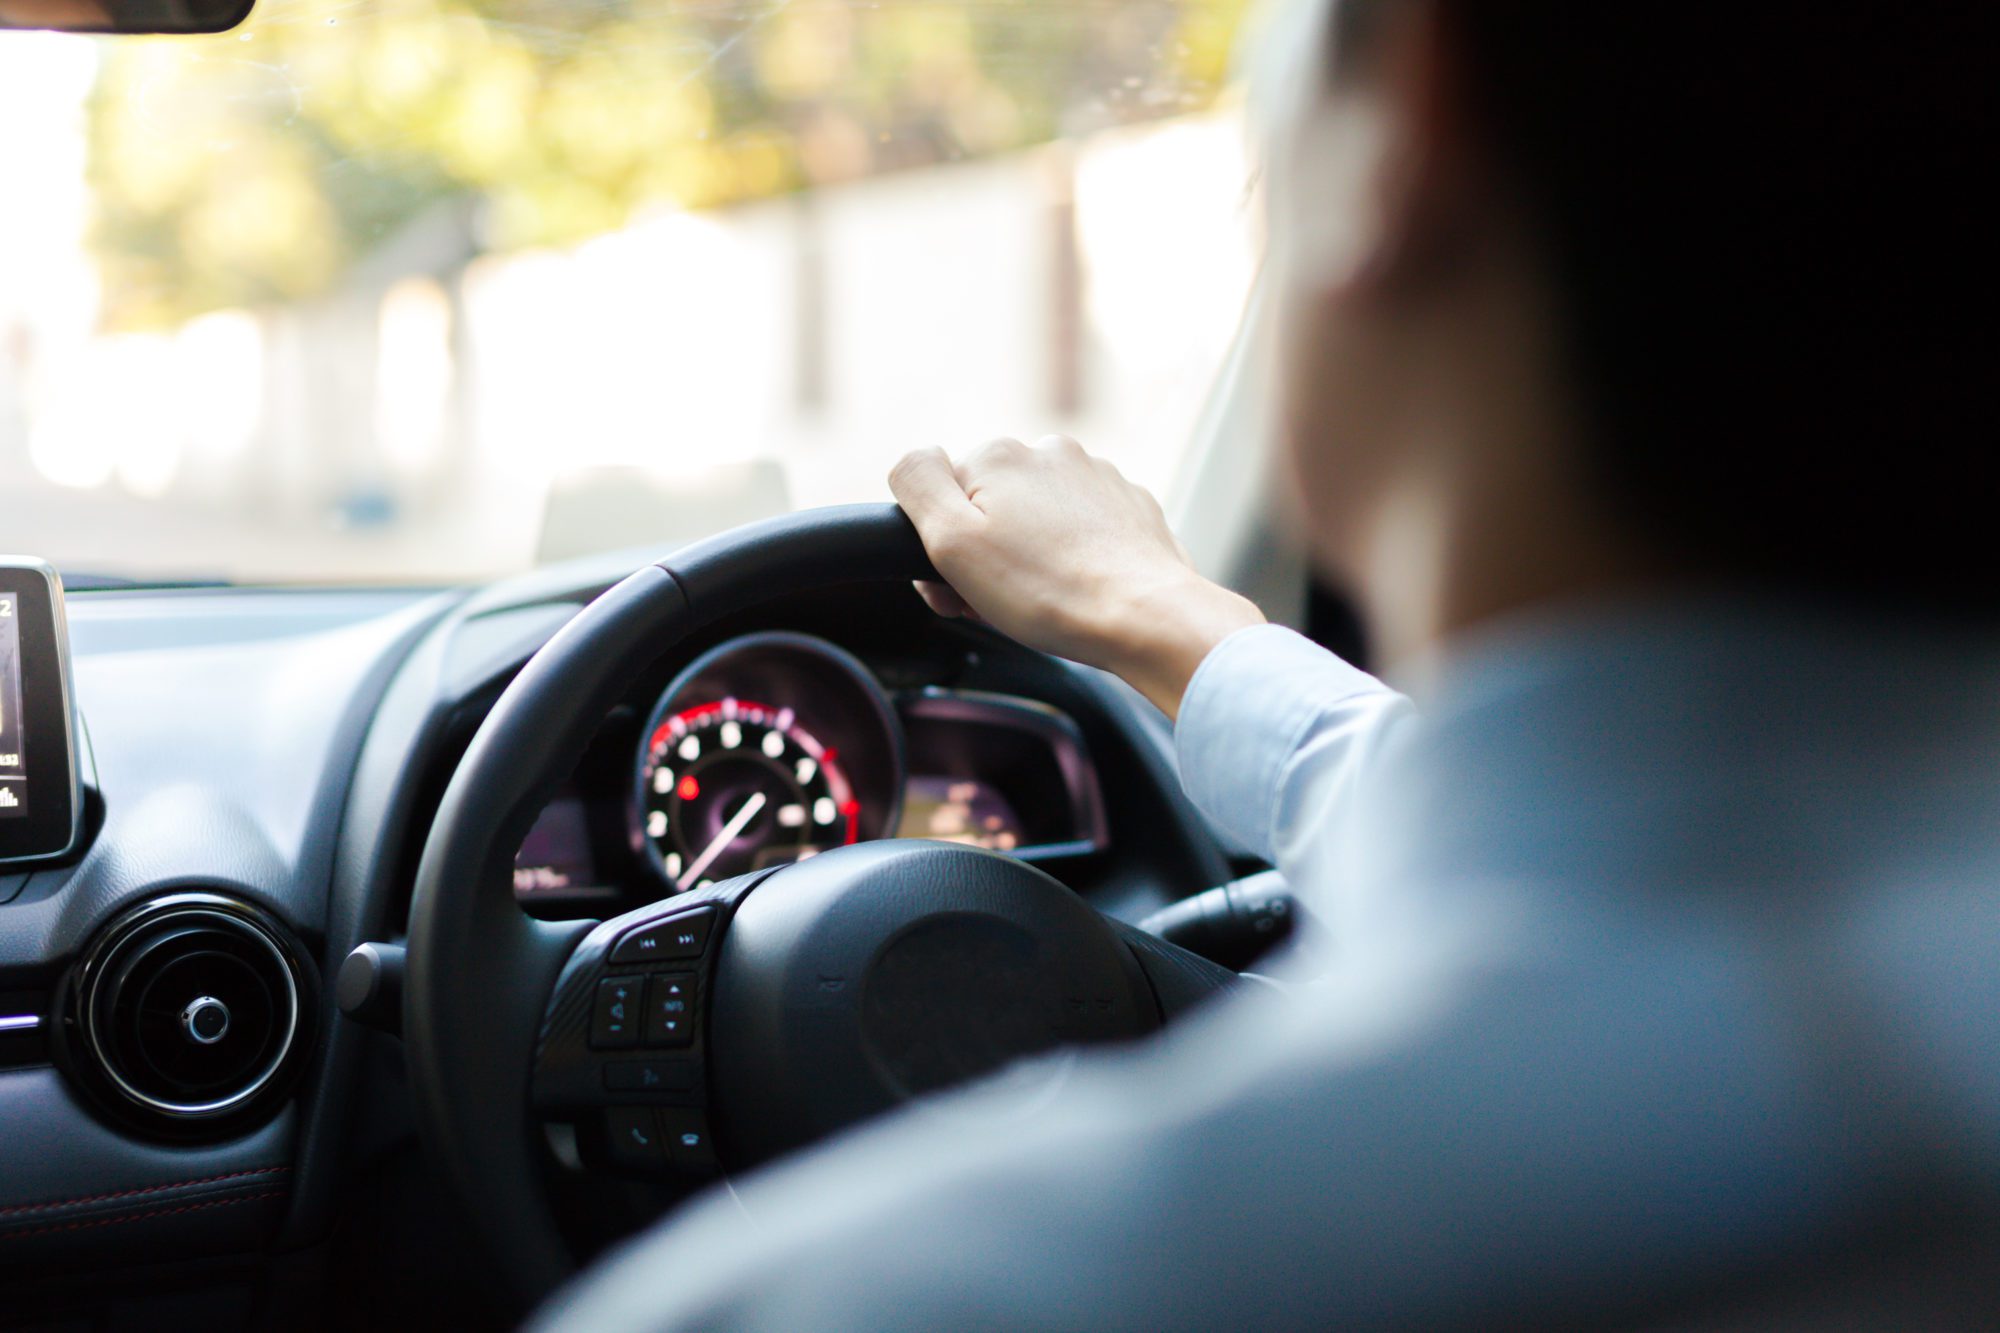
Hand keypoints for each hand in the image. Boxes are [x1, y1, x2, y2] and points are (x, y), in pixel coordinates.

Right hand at [889, 436, 1263, 717]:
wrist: (1148, 618)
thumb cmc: (1048, 592)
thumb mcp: (953, 542)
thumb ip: (917, 484)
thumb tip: (914, 459)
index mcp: (999, 455)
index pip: (940, 499)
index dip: (942, 551)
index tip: (961, 589)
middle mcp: (1050, 452)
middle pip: (991, 507)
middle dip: (986, 555)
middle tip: (1000, 604)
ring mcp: (1097, 477)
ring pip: (1038, 519)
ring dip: (1029, 557)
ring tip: (1045, 601)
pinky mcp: (1130, 506)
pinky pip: (1082, 530)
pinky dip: (1074, 557)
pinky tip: (1080, 591)